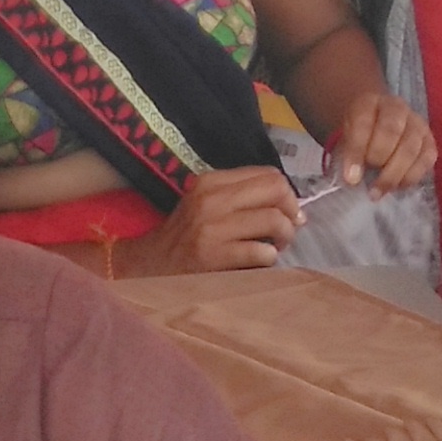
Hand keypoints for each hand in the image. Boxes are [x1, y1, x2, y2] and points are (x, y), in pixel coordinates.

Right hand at [129, 164, 299, 274]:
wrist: (150, 266)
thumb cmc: (185, 236)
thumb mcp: (205, 204)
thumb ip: (241, 197)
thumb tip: (291, 204)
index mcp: (212, 181)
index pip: (268, 174)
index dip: (286, 193)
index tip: (287, 211)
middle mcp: (212, 199)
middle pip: (276, 190)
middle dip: (291, 211)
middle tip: (287, 229)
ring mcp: (212, 227)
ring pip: (274, 219)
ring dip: (284, 236)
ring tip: (276, 246)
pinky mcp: (213, 255)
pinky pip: (261, 251)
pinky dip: (269, 257)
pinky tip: (261, 261)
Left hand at [325, 91, 434, 192]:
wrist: (378, 122)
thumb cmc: (360, 133)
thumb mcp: (346, 136)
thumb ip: (348, 153)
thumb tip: (353, 180)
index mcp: (369, 102)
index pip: (363, 124)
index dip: (357, 152)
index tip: (351, 178)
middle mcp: (397, 107)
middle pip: (391, 132)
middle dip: (378, 160)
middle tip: (367, 181)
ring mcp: (417, 123)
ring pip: (411, 148)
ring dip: (394, 174)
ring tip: (379, 191)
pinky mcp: (430, 140)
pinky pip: (427, 159)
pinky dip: (412, 176)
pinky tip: (397, 187)